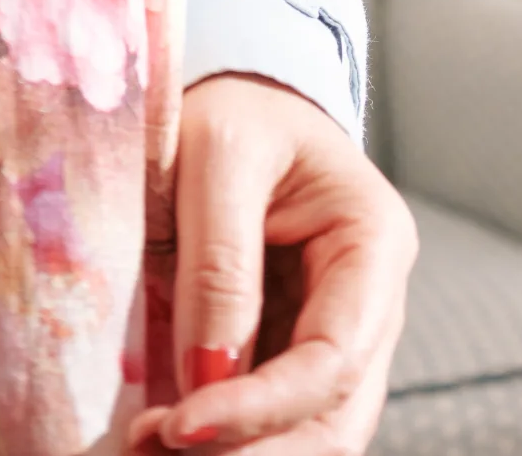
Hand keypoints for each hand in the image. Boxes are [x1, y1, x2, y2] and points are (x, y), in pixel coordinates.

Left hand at [134, 74, 415, 452]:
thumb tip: (206, 378)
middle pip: (331, 420)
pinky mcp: (286, 355)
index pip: (332, 360)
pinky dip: (221, 440)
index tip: (178, 425)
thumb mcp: (220, 153)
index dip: (261, 409)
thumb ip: (219, 263)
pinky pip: (269, 424)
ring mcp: (331, 336)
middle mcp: (368, 305)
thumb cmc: (236, 108)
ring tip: (148, 440)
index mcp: (373, 242)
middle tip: (155, 446)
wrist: (235, 100)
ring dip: (233, 453)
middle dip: (250, 450)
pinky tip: (163, 431)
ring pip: (304, 435)